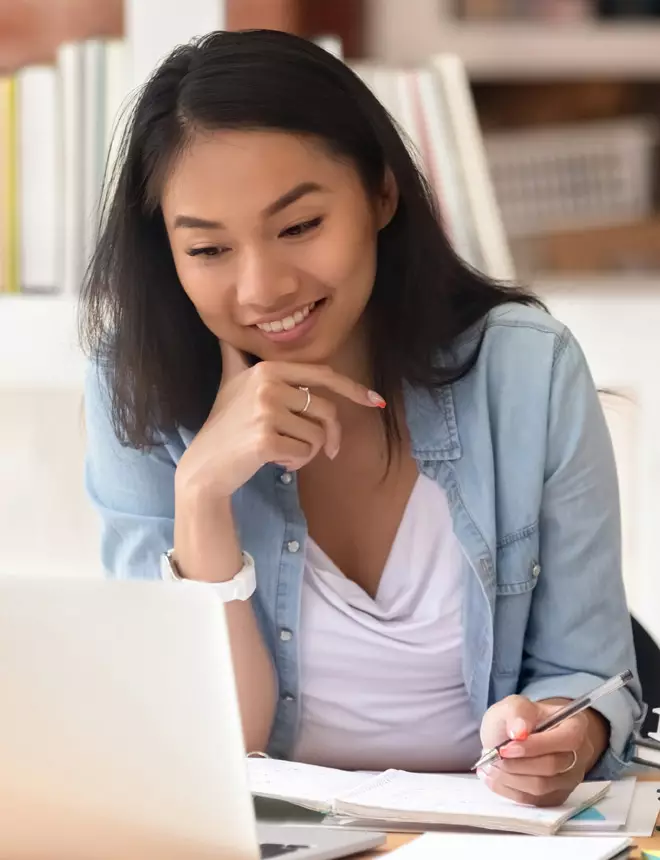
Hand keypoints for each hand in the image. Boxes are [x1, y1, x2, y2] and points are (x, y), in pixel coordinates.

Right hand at [176, 341, 384, 499]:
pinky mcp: (266, 439)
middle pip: (326, 410)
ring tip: (283, 452)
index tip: (375, 401)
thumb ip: (237, 357)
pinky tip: (276, 461)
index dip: (353, 388)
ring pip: (317, 435)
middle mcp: (267, 384)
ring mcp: (265, 411)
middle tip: (327, 451)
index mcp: (267, 369)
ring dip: (308, 452)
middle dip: (331, 435)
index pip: (323, 375)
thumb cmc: (224, 426)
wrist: (204, 466)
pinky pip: (306, 452)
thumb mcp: (230, 384)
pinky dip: (296, 462)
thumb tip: (226, 334)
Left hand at [478, 696, 592, 806]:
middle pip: (552, 766)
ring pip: (542, 787)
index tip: (505, 748)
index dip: (536, 746)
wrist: (515, 737)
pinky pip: (533, 801)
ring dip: (511, 777)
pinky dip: (509, 790)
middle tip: (493, 757)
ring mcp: (569, 779)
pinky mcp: (555, 796)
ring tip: (490, 766)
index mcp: (575, 725)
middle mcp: (579, 754)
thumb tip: (519, 731)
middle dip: (517, 763)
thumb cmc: (518, 719)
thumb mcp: (514, 705)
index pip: (567, 739)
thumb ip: (517, 712)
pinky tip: (494, 777)